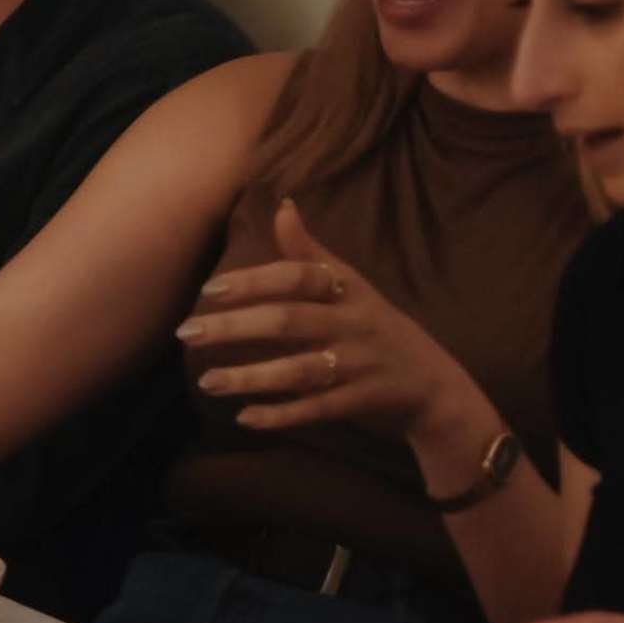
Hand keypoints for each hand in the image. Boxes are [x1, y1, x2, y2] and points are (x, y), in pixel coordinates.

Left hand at [178, 202, 485, 449]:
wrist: (435, 384)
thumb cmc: (377, 325)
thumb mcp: (352, 285)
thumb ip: (311, 252)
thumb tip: (283, 205)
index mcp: (348, 292)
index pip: (298, 278)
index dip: (255, 281)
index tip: (210, 290)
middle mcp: (354, 325)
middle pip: (290, 322)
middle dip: (236, 328)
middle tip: (188, 334)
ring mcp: (359, 365)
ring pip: (299, 371)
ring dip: (250, 377)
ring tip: (208, 382)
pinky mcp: (361, 402)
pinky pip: (317, 409)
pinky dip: (282, 415)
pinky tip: (244, 417)